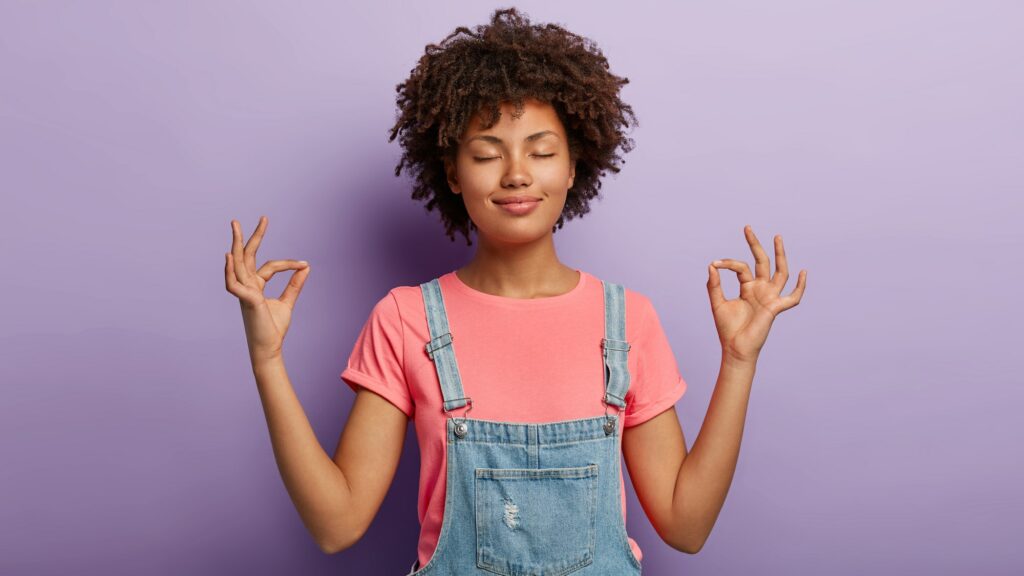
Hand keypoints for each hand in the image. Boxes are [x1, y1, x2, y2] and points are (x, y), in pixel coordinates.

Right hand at [224, 216, 310, 364]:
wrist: (269, 348)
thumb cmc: (273, 328)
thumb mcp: (287, 302)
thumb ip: (294, 284)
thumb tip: (306, 266)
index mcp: (256, 286)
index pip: (269, 266)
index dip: (288, 264)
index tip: (304, 263)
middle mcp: (247, 286)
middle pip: (246, 257)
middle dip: (248, 237)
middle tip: (252, 218)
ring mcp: (244, 293)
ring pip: (237, 264)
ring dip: (236, 245)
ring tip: (236, 226)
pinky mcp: (245, 301)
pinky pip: (233, 284)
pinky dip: (229, 271)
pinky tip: (228, 257)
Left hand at [707, 225, 805, 364]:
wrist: (735, 348)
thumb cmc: (727, 328)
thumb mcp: (717, 303)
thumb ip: (714, 285)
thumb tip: (712, 265)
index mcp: (747, 287)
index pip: (741, 267)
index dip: (728, 263)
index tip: (715, 263)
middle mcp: (760, 289)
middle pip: (762, 261)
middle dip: (756, 244)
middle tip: (747, 228)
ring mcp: (770, 297)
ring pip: (779, 272)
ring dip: (779, 255)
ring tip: (777, 237)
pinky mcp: (775, 308)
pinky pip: (792, 298)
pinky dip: (800, 287)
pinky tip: (803, 272)